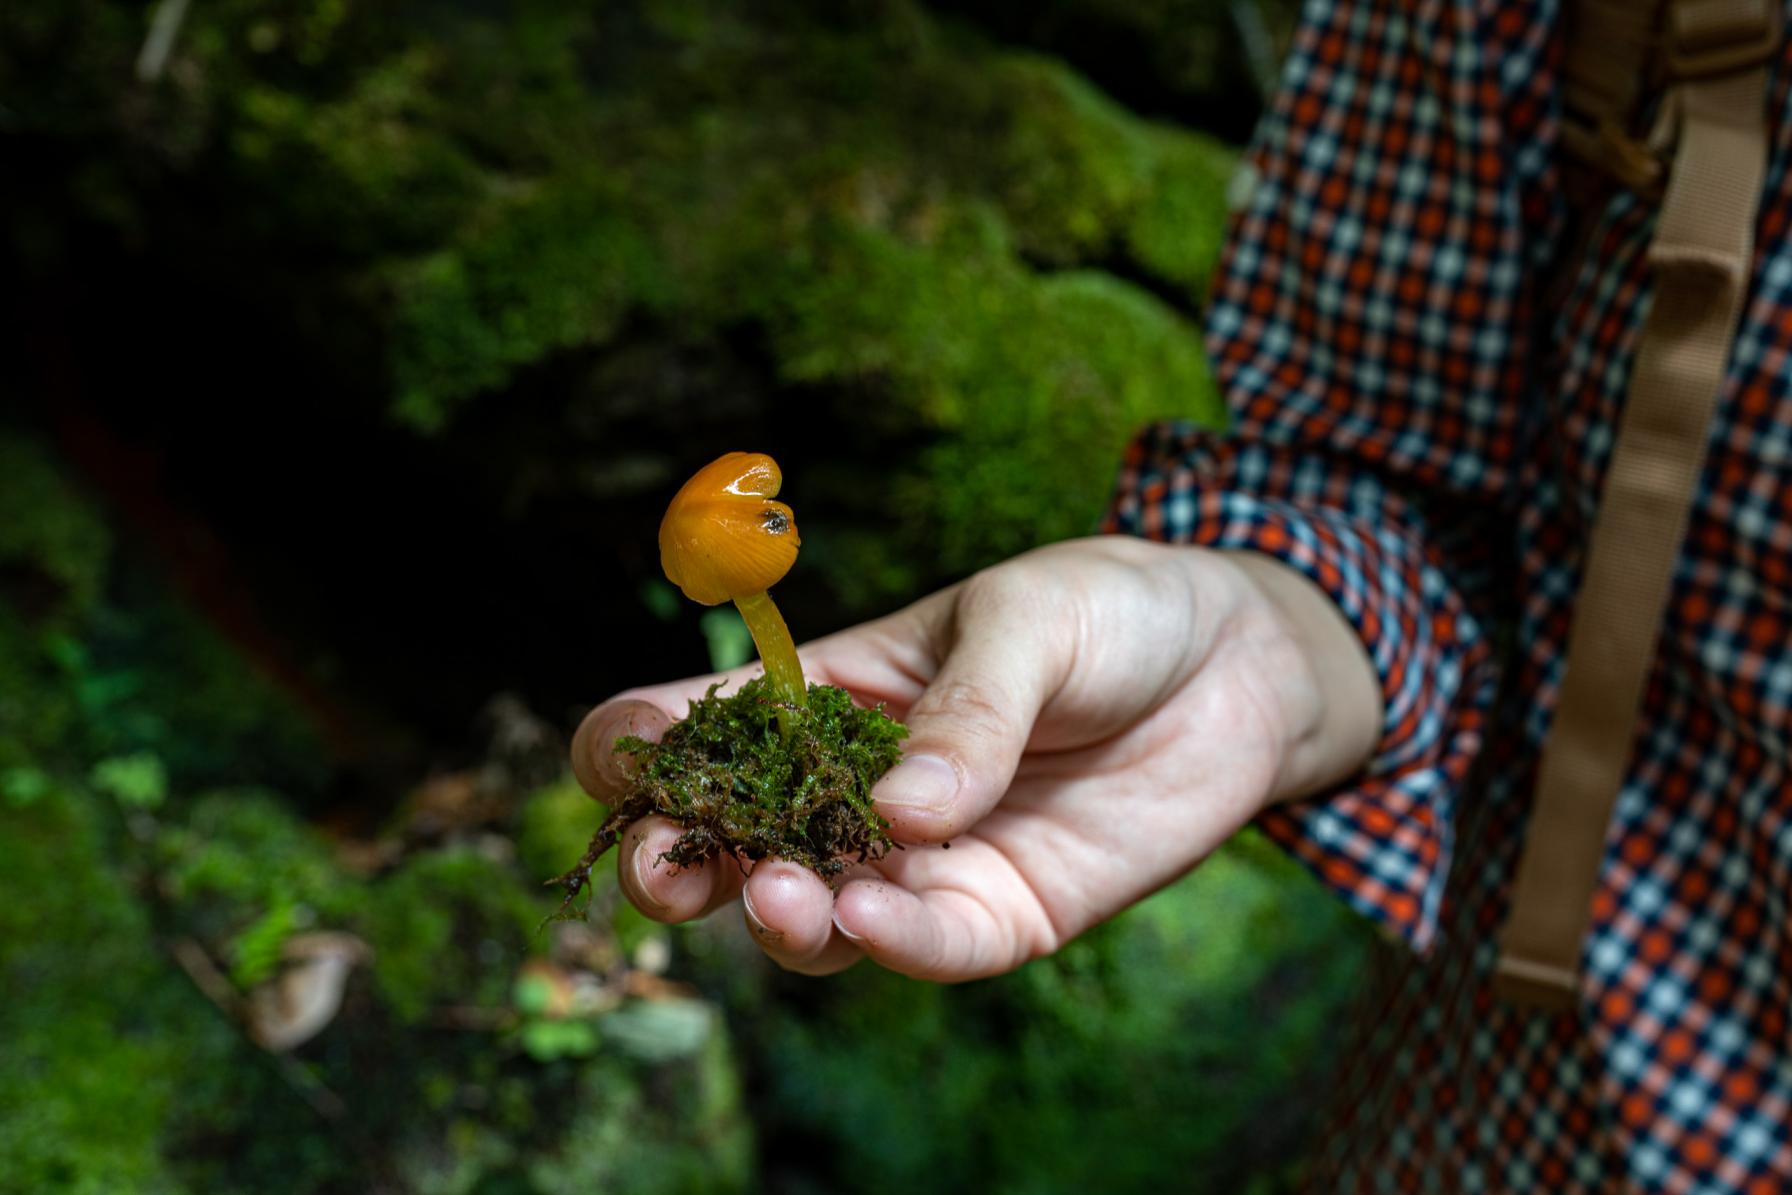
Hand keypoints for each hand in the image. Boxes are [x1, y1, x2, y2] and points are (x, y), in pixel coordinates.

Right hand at [571, 536, 1380, 981]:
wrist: (1241, 663)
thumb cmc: (1107, 611)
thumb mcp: (1024, 622)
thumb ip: (963, 712)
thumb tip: (900, 814)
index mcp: (829, 696)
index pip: (702, 726)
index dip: (640, 745)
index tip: (622, 760)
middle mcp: (855, 792)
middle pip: (734, 845)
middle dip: (677, 866)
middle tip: (664, 873)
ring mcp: (926, 860)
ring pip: (820, 915)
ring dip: (783, 917)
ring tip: (782, 895)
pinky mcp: (1005, 912)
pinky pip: (932, 944)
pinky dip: (896, 941)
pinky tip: (874, 917)